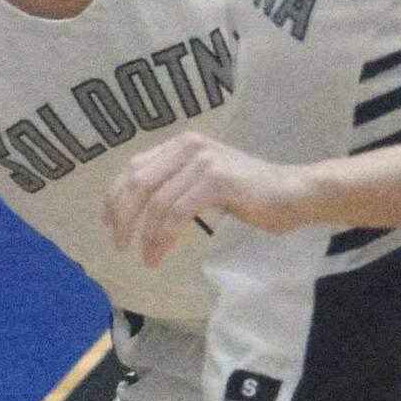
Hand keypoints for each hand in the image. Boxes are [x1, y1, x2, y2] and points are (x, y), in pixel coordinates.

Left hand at [103, 131, 317, 266]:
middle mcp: (189, 145)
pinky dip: (163, 237)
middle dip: (122, 215)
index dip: (115, 194)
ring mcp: (203, 161)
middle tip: (118, 244)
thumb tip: (135, 205)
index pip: (134, 166)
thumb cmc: (249, 193)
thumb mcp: (203, 181)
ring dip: (146, 234)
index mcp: (182, 143)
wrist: (293, 193)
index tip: (107, 222)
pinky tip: (158, 254)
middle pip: (139, 182)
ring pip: (157, 201)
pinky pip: (177, 212)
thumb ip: (174, 182)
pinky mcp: (217, 181)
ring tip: (146, 257)